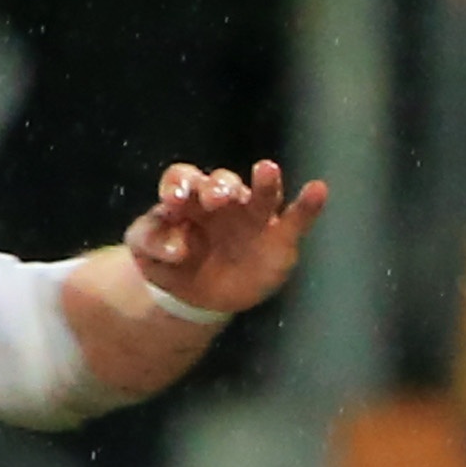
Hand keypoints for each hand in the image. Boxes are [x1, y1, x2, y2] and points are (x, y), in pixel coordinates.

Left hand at [124, 159, 329, 317]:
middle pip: (222, 183)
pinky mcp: (279, 238)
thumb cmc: (173, 265)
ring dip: (264, 183)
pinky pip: (296, 220)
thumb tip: (177, 246)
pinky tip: (318, 189)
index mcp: (187, 199)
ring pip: (261, 194)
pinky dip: (308, 205)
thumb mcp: (148, 256)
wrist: (201, 296)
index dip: (178, 186)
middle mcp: (222, 200)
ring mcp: (254, 217)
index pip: (182, 180)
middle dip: (219, 187)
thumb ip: (150, 242)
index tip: (174, 201)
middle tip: (216, 198)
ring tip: (266, 170)